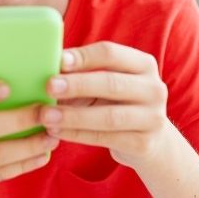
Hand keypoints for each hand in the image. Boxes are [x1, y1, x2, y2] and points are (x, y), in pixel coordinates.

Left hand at [39, 42, 175, 169]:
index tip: (59, 61)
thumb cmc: (117, 104)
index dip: (84, 57)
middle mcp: (154, 88)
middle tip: (49, 87)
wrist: (151, 141)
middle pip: (111, 83)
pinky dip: (78, 135)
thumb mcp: (106, 84)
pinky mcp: (144, 143)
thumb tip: (45, 67)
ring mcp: (152, 118)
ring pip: (109, 116)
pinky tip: (56, 132)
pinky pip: (106, 138)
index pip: (111, 53)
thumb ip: (83, 74)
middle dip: (77, 85)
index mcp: (143, 64)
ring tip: (46, 116)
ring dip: (73, 116)